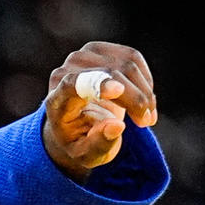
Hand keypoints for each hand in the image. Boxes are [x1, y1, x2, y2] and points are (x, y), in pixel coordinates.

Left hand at [42, 42, 157, 173]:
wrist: (77, 123)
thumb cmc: (81, 141)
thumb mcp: (86, 154)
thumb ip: (98, 144)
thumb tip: (117, 127)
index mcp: (57, 100)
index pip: (73, 83)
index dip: (96, 84)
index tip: (119, 90)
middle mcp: (67, 71)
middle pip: (108, 74)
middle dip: (135, 99)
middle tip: (147, 122)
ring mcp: (84, 56)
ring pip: (126, 65)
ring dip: (144, 92)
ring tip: (147, 117)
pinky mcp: (102, 49)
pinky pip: (133, 59)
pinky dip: (144, 81)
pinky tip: (144, 100)